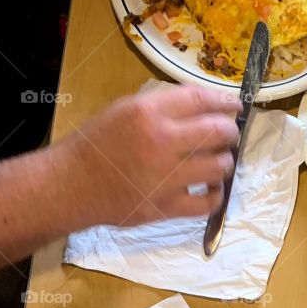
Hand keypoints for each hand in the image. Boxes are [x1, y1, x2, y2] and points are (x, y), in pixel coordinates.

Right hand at [59, 83, 241, 227]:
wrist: (71, 184)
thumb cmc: (96, 145)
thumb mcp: (124, 110)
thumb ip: (162, 107)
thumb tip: (202, 107)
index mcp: (148, 112)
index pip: (201, 100)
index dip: (224, 102)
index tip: (235, 106)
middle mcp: (161, 141)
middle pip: (218, 132)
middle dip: (230, 131)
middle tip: (229, 134)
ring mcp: (166, 177)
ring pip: (219, 167)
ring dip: (225, 161)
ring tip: (219, 160)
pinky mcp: (166, 207)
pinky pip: (207, 203)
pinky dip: (215, 195)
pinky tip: (211, 188)